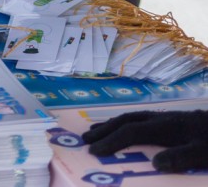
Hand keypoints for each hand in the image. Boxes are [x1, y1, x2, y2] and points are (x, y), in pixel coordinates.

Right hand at [83, 109, 207, 172]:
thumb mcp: (203, 153)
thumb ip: (181, 157)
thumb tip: (155, 163)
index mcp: (165, 127)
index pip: (131, 132)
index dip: (111, 141)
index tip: (94, 151)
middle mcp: (158, 118)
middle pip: (124, 121)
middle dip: (104, 130)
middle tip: (85, 139)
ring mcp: (162, 117)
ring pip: (129, 117)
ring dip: (109, 124)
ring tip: (93, 130)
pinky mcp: (167, 119)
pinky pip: (136, 119)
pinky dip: (122, 123)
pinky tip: (120, 128)